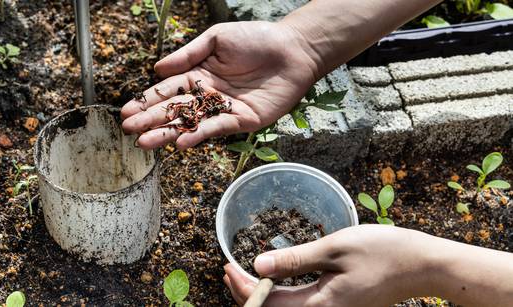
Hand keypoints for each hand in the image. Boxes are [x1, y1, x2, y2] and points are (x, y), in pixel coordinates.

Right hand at [120, 21, 318, 149]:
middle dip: (152, 120)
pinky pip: (217, 128)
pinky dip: (199, 135)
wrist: (293, 50)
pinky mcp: (242, 120)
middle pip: (175, 110)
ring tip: (145, 142)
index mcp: (199, 74)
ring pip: (191, 123)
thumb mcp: (217, 39)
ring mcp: (224, 109)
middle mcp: (208, 94)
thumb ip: (188, 54)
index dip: (148, 101)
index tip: (127, 112)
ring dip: (168, 133)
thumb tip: (157, 69)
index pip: (167, 90)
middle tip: (130, 131)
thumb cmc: (256, 39)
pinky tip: (181, 141)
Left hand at [224, 225, 436, 306]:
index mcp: (321, 306)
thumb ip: (295, 260)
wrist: (421, 265)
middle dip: (247, 293)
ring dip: (262, 294)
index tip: (226, 268)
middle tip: (228, 270)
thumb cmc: (383, 252)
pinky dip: (281, 293)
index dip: (243, 289)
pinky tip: (276, 278)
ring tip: (244, 274)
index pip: (268, 305)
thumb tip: (258, 265)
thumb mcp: (335, 249)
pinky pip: (301, 305)